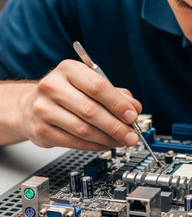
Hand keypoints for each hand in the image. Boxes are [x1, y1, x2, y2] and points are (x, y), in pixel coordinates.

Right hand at [20, 60, 141, 150]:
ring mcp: (43, 109)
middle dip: (116, 126)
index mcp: (69, 70)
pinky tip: (105, 144)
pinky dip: (94, 146)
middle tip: (131, 135)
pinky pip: (74, 142)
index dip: (118, 104)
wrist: (32, 105)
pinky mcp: (41, 130)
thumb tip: (135, 108)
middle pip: (90, 110)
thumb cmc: (68, 93)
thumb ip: (117, 94)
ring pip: (83, 129)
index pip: (98, 86)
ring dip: (107, 139)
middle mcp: (52, 86)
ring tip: (122, 141)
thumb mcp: (92, 85)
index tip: (132, 116)